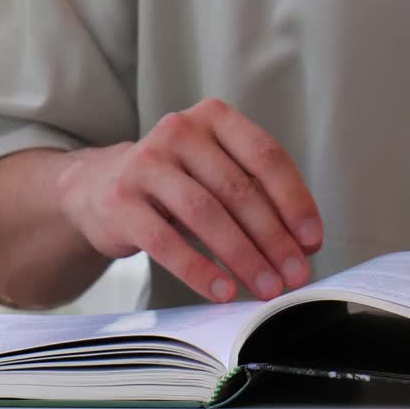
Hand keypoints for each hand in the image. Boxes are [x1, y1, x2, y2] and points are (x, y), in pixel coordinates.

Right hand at [57, 98, 321, 302]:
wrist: (97, 188)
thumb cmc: (175, 185)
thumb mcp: (215, 174)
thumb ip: (257, 197)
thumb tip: (304, 245)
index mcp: (213, 117)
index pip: (266, 156)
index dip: (294, 201)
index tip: (312, 241)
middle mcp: (179, 131)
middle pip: (238, 190)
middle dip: (273, 239)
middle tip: (294, 275)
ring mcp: (145, 163)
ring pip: (205, 214)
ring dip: (242, 256)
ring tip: (265, 287)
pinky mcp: (119, 200)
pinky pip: (166, 242)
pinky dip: (199, 270)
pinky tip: (222, 291)